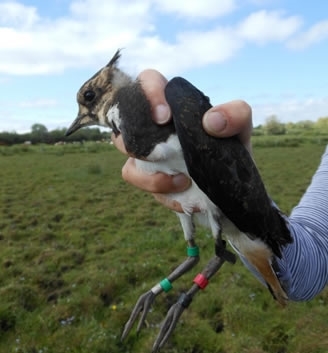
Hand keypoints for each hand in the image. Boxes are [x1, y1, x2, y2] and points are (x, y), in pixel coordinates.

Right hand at [112, 70, 252, 211]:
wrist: (229, 182)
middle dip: (137, 136)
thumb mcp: (240, 128)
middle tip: (164, 152)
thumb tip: (210, 121)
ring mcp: (146, 150)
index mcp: (172, 104)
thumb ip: (236, 115)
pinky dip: (158, 188)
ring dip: (148, 170)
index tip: (164, 117)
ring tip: (182, 180)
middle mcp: (153, 124)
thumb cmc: (230, 146)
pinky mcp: (146, 174)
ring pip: (125, 151)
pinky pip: (137, 178)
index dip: (148, 93)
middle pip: (124, 119)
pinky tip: (181, 190)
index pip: (147, 81)